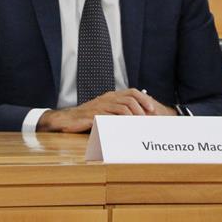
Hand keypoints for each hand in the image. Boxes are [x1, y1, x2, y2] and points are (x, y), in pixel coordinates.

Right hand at [37, 89, 174, 132]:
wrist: (67, 119)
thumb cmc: (88, 117)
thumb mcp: (105, 112)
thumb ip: (118, 113)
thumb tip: (138, 119)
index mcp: (111, 96)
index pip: (132, 92)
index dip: (144, 99)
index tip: (153, 109)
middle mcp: (107, 98)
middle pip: (130, 99)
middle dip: (142, 109)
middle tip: (148, 120)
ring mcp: (101, 106)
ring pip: (123, 107)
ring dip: (134, 117)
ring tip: (140, 125)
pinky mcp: (95, 115)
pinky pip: (111, 117)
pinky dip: (121, 123)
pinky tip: (126, 129)